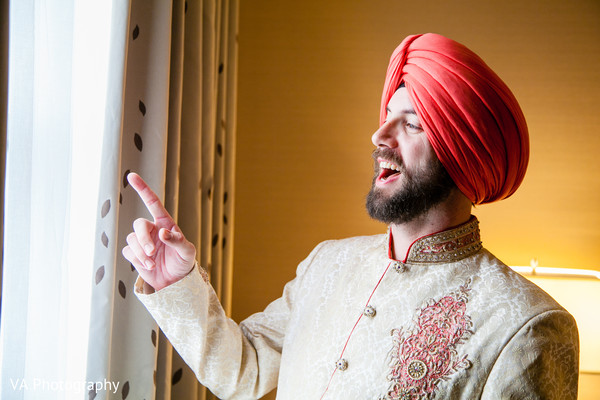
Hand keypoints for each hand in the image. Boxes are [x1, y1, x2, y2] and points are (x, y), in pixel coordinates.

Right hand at [122, 172, 195, 290]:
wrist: (176, 281)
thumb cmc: (184, 262)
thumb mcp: (187, 252)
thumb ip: (177, 241)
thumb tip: (162, 233)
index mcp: (165, 223)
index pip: (152, 202)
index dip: (142, 188)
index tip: (131, 176)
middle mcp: (152, 229)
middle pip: (138, 225)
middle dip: (143, 239)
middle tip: (152, 252)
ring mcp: (142, 242)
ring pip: (132, 240)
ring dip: (141, 253)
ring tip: (153, 263)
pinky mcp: (135, 254)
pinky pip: (128, 252)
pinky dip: (138, 260)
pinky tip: (149, 266)